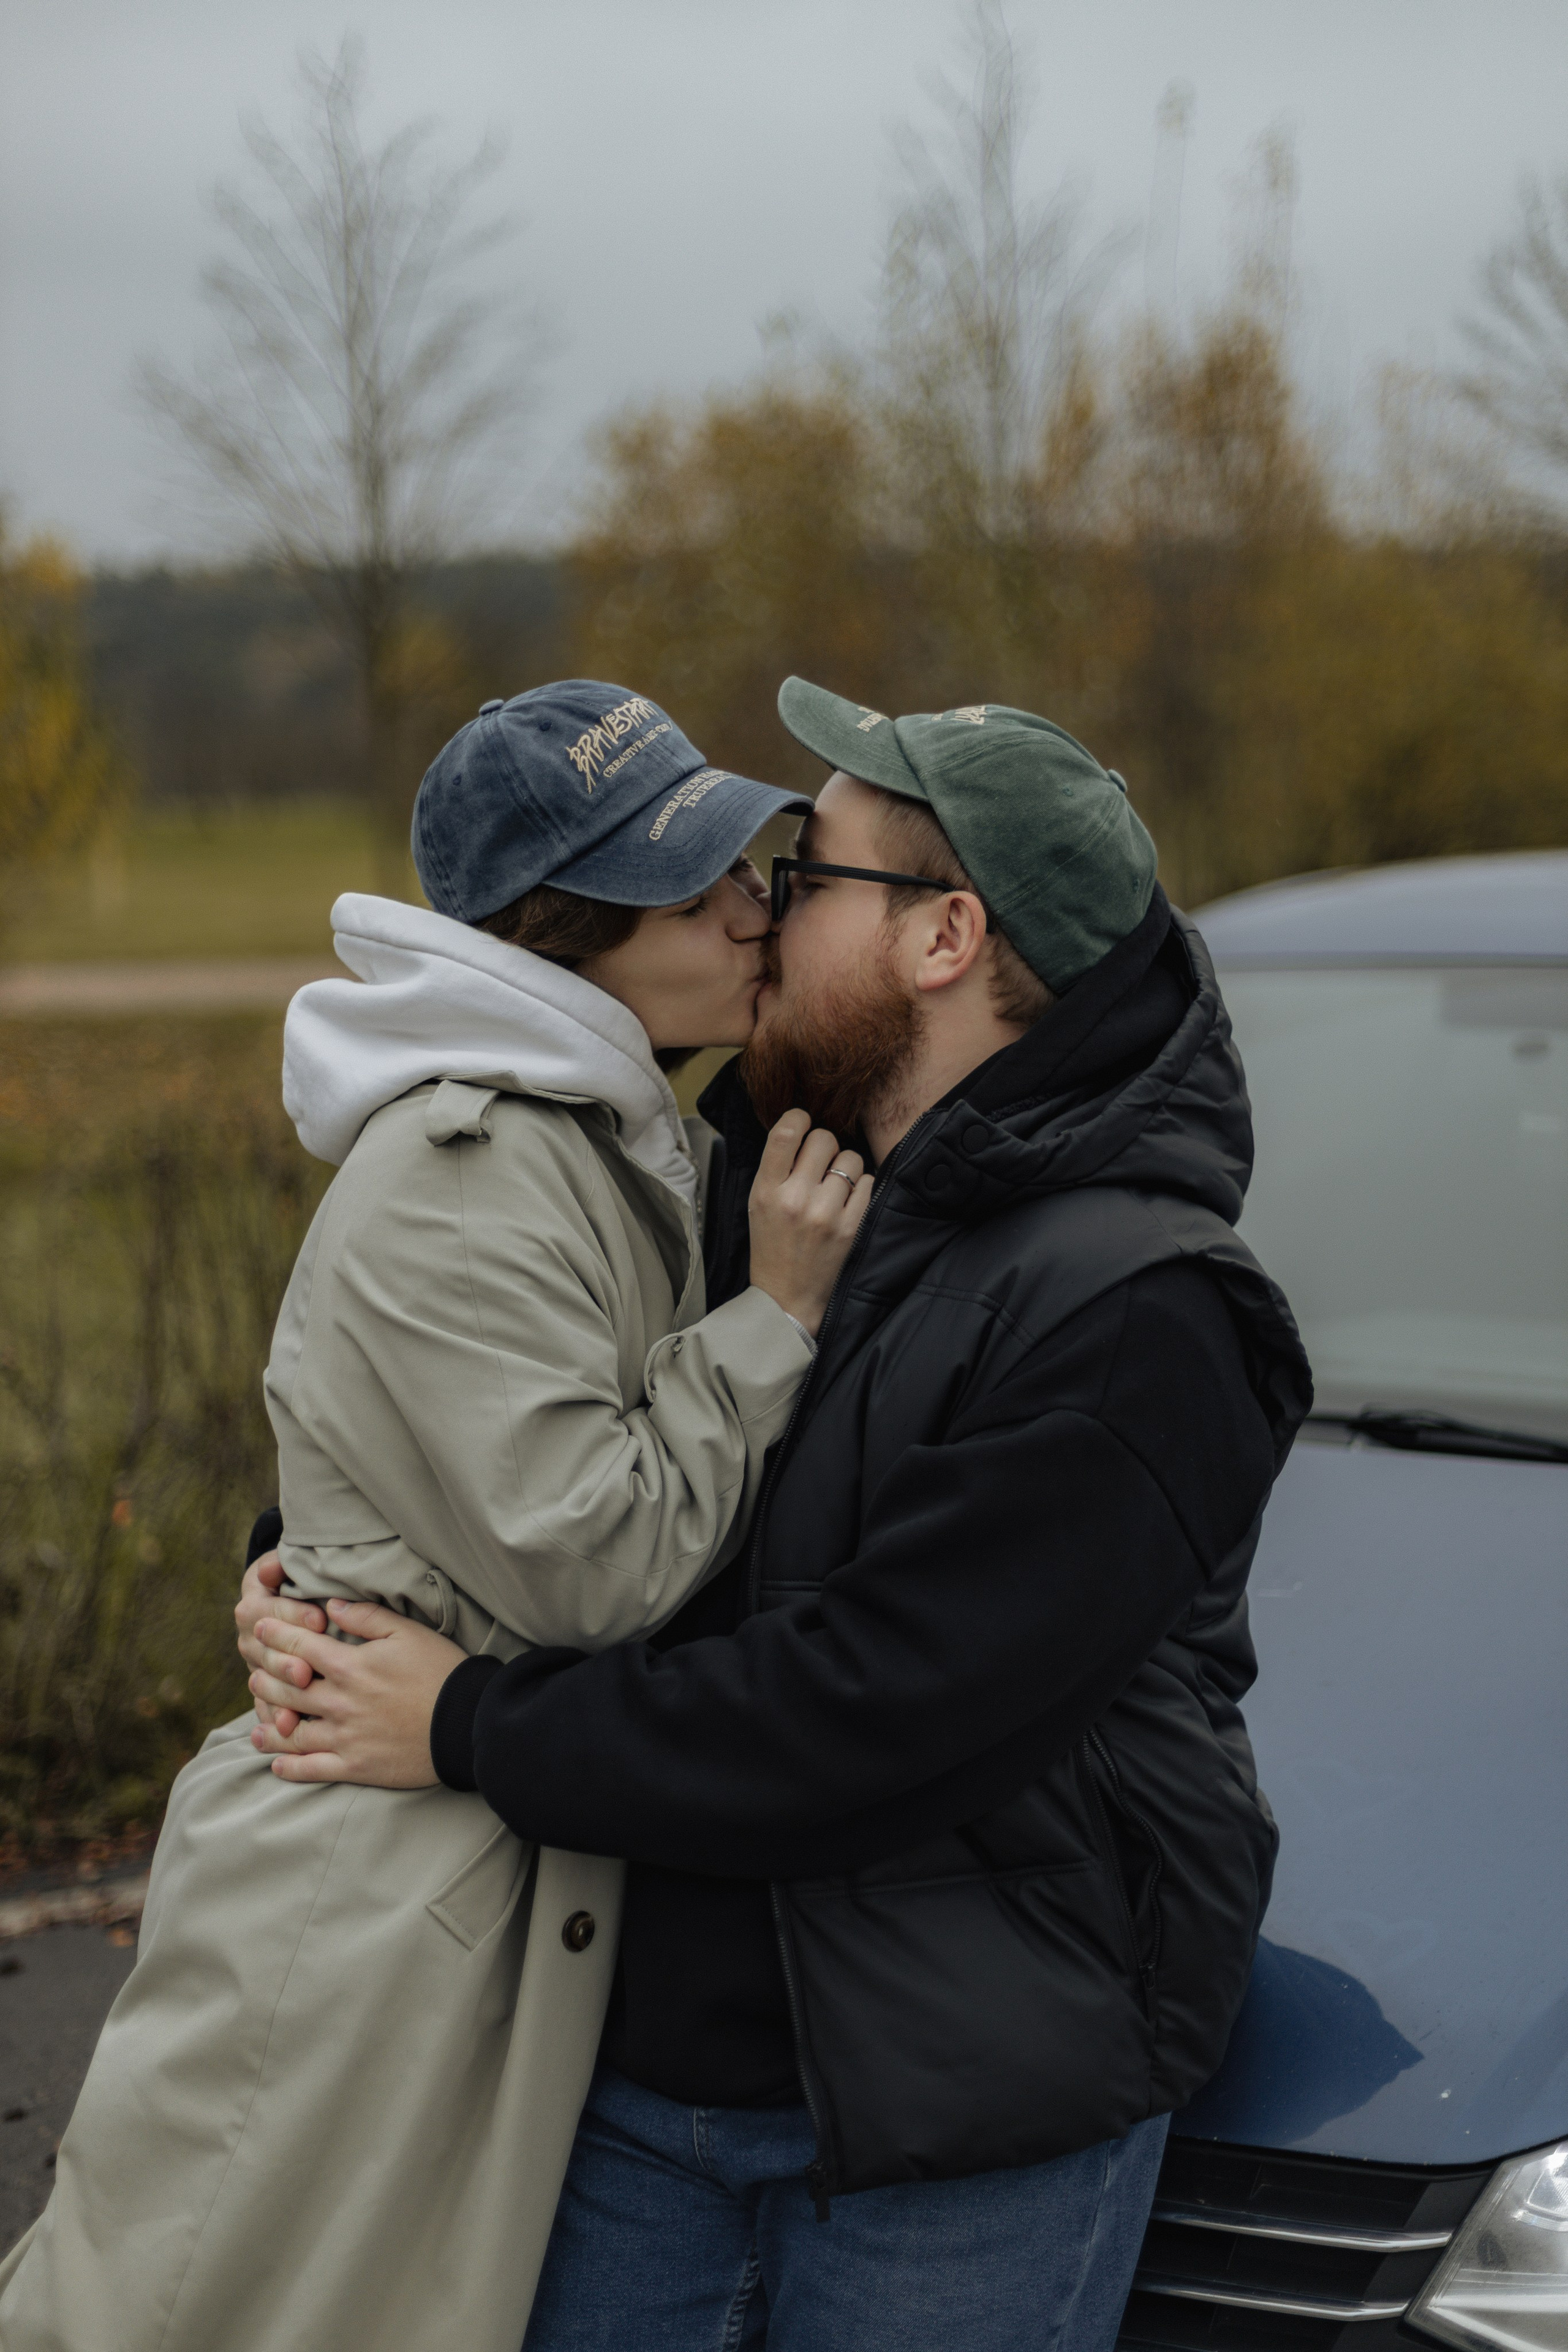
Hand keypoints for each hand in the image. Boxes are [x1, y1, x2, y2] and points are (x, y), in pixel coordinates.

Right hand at [236, 1554, 327, 1738]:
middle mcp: (251, 1636)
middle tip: (307, 1672)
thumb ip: (283, 1566)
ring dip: (279, 1694)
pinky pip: (266, 1707)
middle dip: (285, 1661)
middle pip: (264, 1651)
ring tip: (299, 1708)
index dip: (292, 1614)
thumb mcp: (291, 1568)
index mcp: (255, 1604)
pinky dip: (275, 1718)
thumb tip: (274, 1566)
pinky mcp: (266, 1690)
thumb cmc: (301, 1582)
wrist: (295, 1604)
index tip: (319, 1619)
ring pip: (263, 1682)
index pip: (268, 1610)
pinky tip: (287, 1729)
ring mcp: (256, 1665)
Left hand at [248, 1599, 466, 1786]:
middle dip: (264, 1678)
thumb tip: (330, 1606)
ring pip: (291, 1732)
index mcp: (350, 1666)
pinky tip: (277, 1764)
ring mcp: (345, 1737)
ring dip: (269, 1726)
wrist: (466, 1723)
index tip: (259, 1626)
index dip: (275, 1634)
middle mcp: (339, 1703)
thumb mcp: (408, 1632)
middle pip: (285, 1689)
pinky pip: (312, 1769)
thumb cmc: (441, 1671)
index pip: (299, 1646)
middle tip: (254, 1674)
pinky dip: (290, 1768)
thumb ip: (366, 1617)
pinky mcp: (355, 1766)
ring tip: (256, 1726)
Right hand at [747, 1110, 871, 1336]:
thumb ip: (775, 1168)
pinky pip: (867, 1182)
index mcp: (766, 1190)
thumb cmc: (771, 1247)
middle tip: (819, 1162)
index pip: (785, 1132)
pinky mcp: (850, 1227)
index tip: (803, 1123)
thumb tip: (799, 1126)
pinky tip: (846, 1201)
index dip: (798, 1117)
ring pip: (850, 1158)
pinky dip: (859, 1187)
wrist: (787, 1298)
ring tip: (834, 1185)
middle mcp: (795, 1199)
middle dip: (824, 1145)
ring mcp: (826, 1214)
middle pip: (823, 1138)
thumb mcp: (758, 1205)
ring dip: (845, 1166)